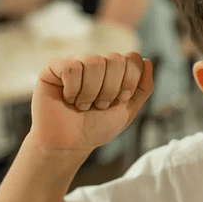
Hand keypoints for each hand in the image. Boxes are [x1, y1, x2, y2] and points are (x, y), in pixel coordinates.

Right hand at [29, 52, 154, 151]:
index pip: (132, 58)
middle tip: (100, 105)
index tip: (120, 100)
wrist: (70, 144)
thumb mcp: (128, 110)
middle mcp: (96, 63)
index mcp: (114, 70)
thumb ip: (144, 87)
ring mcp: (76, 63)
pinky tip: (68, 99)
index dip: (130, 81)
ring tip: (83, 105)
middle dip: (111, 89)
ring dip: (91, 92)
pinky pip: (72, 68)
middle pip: (115, 59)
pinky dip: (73, 90)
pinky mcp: (54, 67)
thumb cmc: (97, 127)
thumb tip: (147, 61)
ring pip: (94, 62)